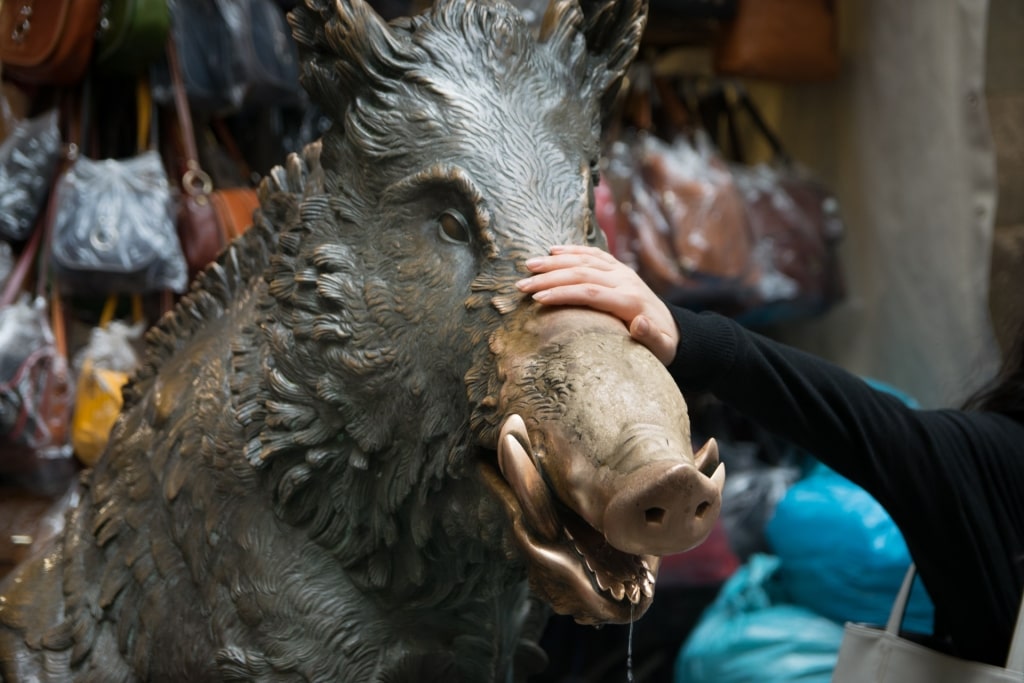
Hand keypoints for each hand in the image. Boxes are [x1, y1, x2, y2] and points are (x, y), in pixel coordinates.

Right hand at [516, 245, 679, 364]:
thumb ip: (651, 339)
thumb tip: (639, 323)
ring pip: (584, 260)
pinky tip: (553, 250)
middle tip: (522, 285)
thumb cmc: (663, 346)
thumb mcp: (662, 349)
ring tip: (528, 266)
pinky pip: (593, 254)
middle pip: (582, 274)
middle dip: (550, 278)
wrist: (675, 329)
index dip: (563, 294)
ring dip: (555, 262)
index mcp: (630, 301)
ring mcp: (622, 272)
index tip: (537, 299)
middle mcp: (625, 281)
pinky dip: (573, 250)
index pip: (590, 293)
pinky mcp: (619, 269)